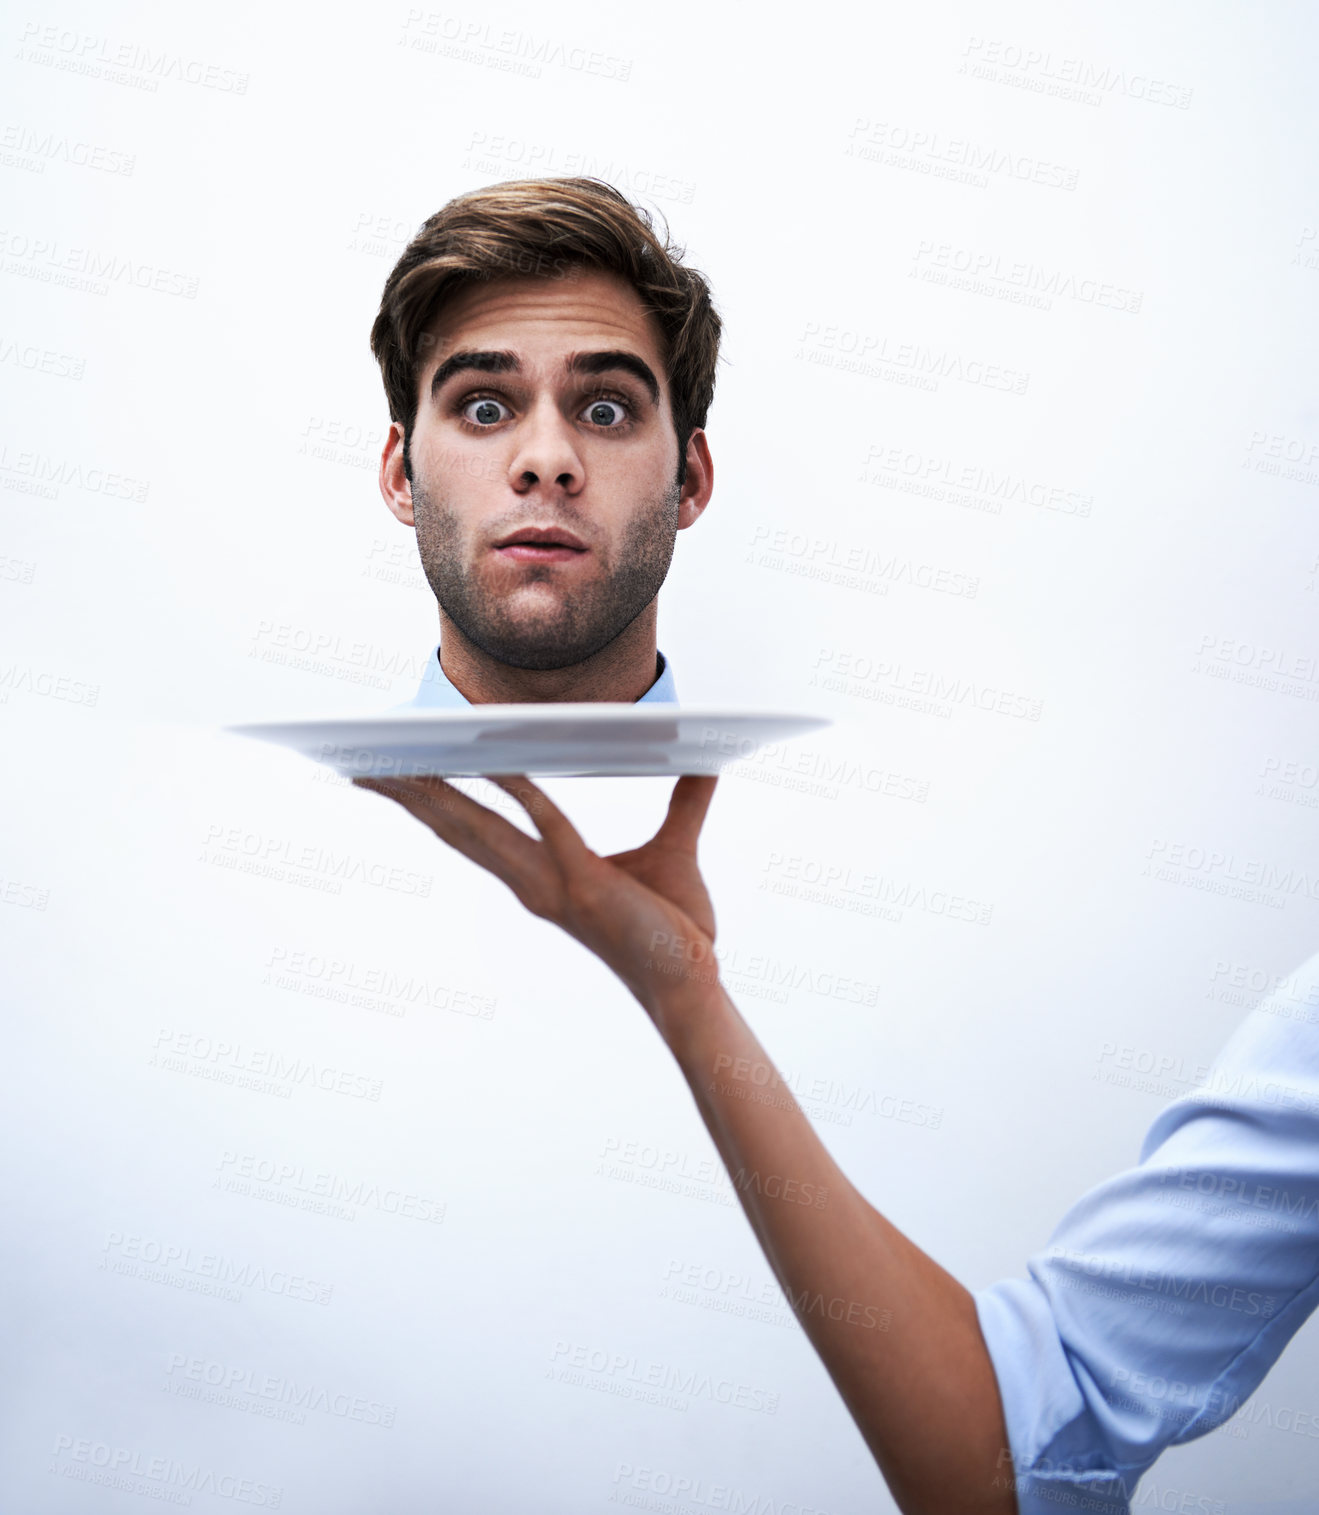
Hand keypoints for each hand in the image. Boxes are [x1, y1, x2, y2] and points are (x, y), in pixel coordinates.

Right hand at [351, 772, 720, 1018]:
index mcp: (541, 875)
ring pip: (482, 829)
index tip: (395, 772)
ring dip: (438, 791)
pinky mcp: (585, 884)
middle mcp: (534, 882)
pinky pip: (548, 825)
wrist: (694, 981)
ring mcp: (554, 885)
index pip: (474, 831)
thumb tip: (705, 756)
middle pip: (458, 828)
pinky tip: (499, 760)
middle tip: (364, 761)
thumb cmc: (678, 927)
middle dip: (410, 794)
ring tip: (399, 760)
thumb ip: (686, 800)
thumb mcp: (676, 849)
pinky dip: (522, 792)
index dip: (433, 801)